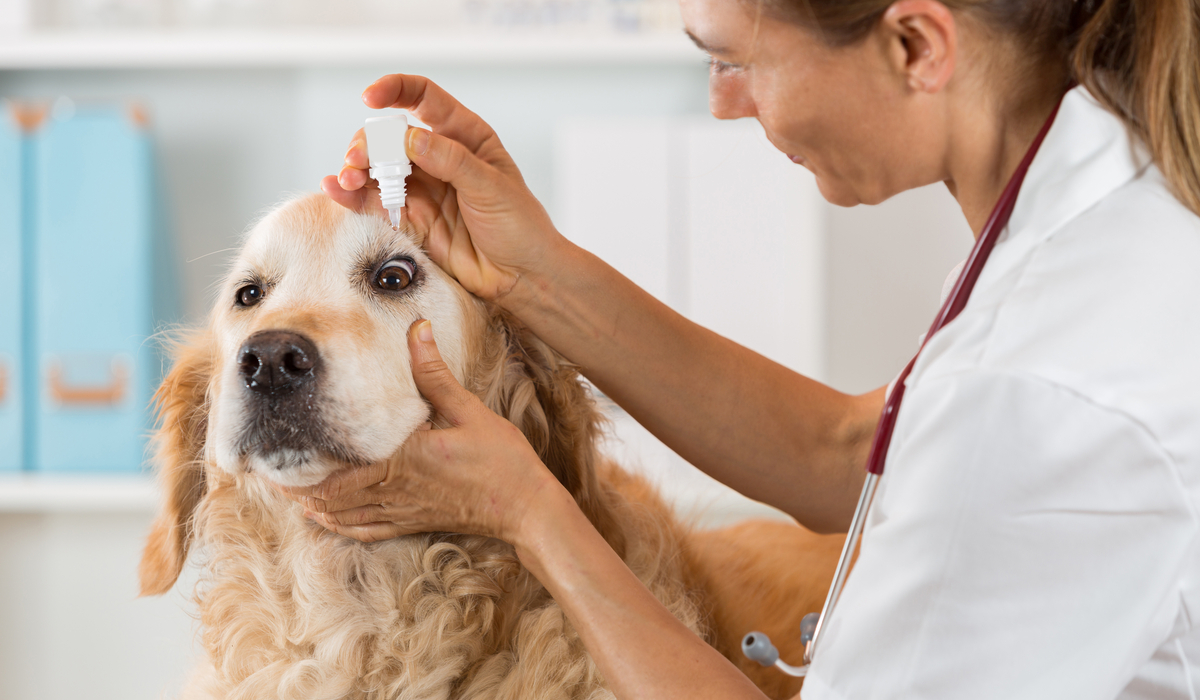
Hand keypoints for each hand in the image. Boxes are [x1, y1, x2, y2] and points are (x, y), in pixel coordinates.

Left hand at [277, 319, 564, 543]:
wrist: (525, 508)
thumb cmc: (501, 460)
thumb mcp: (467, 410)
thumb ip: (434, 373)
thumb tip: (416, 329)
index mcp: (401, 462)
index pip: (337, 472)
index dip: (301, 469)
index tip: (275, 454)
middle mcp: (394, 491)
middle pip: (329, 497)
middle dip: (295, 488)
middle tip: (266, 473)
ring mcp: (402, 513)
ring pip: (342, 516)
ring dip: (311, 506)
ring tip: (286, 493)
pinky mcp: (413, 523)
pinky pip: (365, 530)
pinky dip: (338, 526)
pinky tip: (325, 519)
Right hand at [323, 74, 567, 303]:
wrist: (522, 276)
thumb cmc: (520, 226)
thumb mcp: (492, 187)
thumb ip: (452, 161)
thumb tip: (410, 138)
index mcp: (465, 137)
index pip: (425, 99)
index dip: (396, 91)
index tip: (370, 97)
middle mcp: (439, 157)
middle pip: (391, 136)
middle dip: (369, 143)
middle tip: (359, 160)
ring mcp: (424, 188)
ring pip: (378, 168)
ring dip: (357, 170)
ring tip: (348, 179)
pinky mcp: (412, 219)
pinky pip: (376, 202)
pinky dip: (353, 196)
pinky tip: (336, 190)